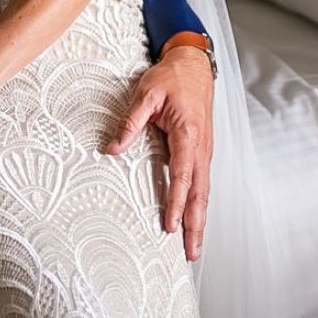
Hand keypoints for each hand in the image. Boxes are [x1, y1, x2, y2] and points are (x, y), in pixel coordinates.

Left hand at [104, 44, 213, 262]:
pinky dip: (200, 204)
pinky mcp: (202, 150)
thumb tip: (113, 148)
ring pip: (204, 191)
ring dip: (200, 219)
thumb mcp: (146, 94)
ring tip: (194, 245)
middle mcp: (201, 147)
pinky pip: (202, 182)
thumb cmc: (172, 78)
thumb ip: (130, 122)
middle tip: (191, 252)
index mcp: (188, 134)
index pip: (182, 175)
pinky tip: (194, 218)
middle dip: (196, 225)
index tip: (169, 225)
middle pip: (200, 193)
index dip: (176, 203)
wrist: (193, 65)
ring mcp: (204, 150)